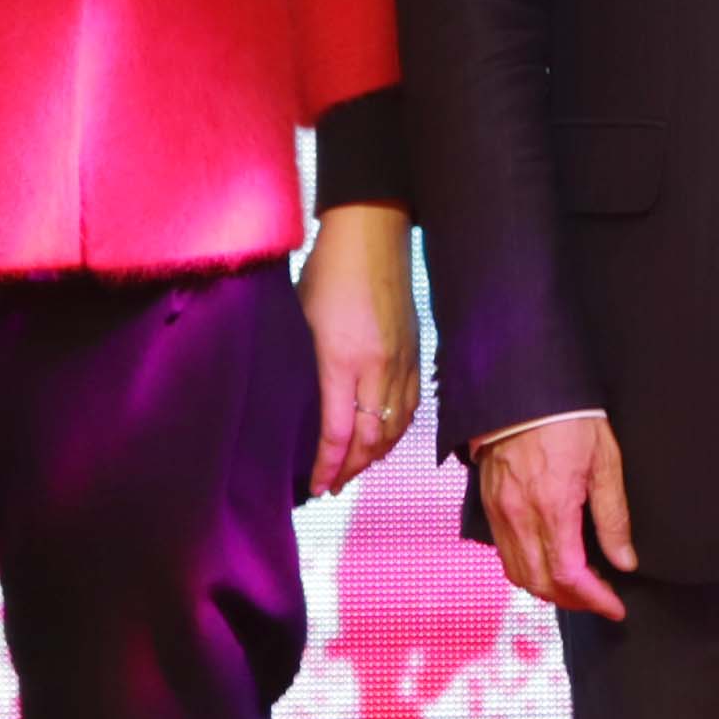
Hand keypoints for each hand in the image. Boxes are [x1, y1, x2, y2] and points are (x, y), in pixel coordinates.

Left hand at [300, 202, 420, 497]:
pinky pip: (411, 406)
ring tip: (355, 469)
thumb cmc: (328, 269)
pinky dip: (396, 430)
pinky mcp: (416, 352)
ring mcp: (403, 362)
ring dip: (375, 455)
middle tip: (333, 486)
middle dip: (352, 469)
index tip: (317, 486)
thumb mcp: (302, 320)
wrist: (373, 231)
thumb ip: (307, 365)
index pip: (338, 433)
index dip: (328, 467)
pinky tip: (383, 438)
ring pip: (395, 427)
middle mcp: (379, 369)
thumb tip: (302, 399)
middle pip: (371, 440)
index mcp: (343, 361)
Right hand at [478, 410, 636, 620]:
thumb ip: (613, 517)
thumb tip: (624, 560)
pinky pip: (505, 555)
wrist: (520, 387)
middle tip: (602, 599)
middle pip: (542, 584)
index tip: (615, 607)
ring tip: (579, 586)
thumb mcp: (605, 463)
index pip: (570, 576)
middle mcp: (519, 517)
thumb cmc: (568, 418)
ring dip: (549, 590)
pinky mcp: (490, 506)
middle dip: (574, 601)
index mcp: (552, 508)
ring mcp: (500, 514)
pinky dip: (528, 571)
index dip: (594, 599)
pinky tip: (550, 563)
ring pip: (519, 575)